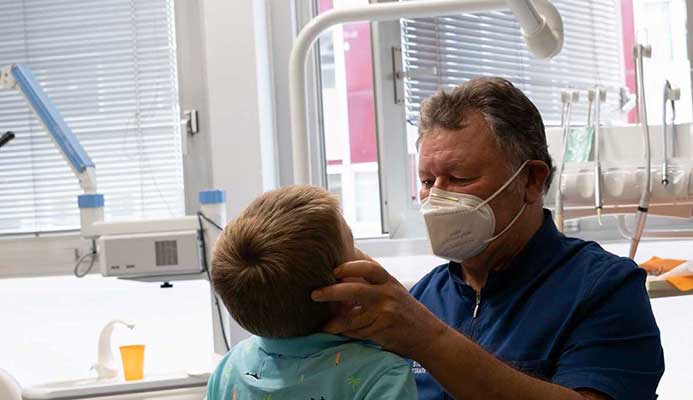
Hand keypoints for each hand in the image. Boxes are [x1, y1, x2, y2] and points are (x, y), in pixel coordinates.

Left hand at [312, 258, 448, 358]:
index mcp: (388, 280)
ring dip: (333, 321)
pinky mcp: (382, 330)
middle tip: (315, 294)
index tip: (333, 271)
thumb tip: (338, 280)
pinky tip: (333, 331)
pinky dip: (343, 332)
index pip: (368, 267)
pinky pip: (357, 331)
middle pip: (355, 290)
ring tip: (321, 322)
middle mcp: (387, 294)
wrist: (428, 335)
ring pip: (352, 317)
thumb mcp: (392, 291)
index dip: (348, 267)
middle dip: (332, 292)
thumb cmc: (405, 311)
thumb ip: (370, 285)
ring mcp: (385, 313)